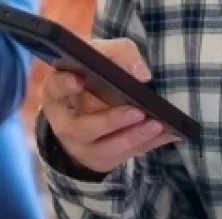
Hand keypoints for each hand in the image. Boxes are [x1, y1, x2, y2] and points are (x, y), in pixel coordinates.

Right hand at [40, 38, 177, 174]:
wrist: (89, 115)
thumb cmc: (94, 81)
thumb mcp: (100, 60)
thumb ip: (118, 55)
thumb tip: (141, 74)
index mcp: (57, 96)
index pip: (53, 90)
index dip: (63, 85)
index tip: (78, 80)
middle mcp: (65, 126)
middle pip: (84, 128)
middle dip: (111, 121)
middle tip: (137, 111)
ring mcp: (83, 148)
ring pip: (107, 148)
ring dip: (134, 137)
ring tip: (157, 125)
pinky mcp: (102, 160)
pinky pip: (127, 155)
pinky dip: (149, 144)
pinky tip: (168, 134)